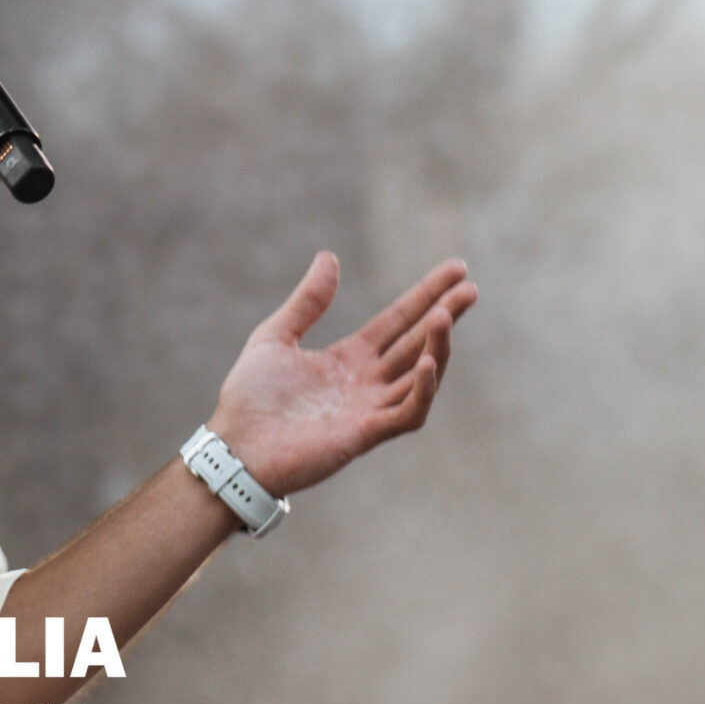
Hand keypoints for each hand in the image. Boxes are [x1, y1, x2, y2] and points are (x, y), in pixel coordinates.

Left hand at [208, 253, 477, 498]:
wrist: (234, 447)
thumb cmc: (250, 398)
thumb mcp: (275, 336)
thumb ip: (307, 302)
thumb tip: (329, 256)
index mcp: (349, 359)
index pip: (398, 321)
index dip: (426, 295)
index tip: (457, 269)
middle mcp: (367, 383)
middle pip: (417, 342)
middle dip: (445, 315)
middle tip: (470, 287)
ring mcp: (369, 409)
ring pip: (420, 375)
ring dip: (437, 345)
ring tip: (446, 315)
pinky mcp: (365, 435)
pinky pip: (408, 413)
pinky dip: (422, 389)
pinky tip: (430, 361)